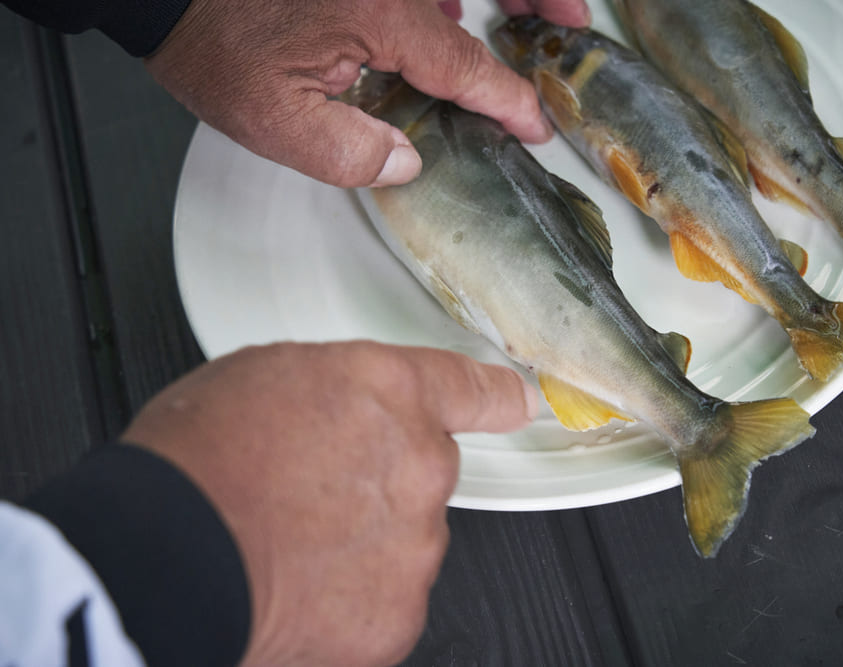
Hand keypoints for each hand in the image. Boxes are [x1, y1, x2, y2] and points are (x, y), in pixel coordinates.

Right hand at [122, 341, 537, 665]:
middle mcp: (420, 465)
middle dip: (379, 483)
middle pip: (422, 473)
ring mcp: (414, 546)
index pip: (472, 390)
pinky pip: (383, 601)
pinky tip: (295, 587)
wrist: (164, 561)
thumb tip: (339, 418)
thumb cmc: (196, 465)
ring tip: (287, 543)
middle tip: (307, 495)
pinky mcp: (395, 616)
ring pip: (403, 542)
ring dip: (362, 543)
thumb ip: (332, 394)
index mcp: (390, 394)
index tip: (518, 403)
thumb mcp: (263, 379)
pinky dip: (348, 600)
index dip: (498, 397)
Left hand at [145, 0, 589, 188]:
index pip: (466, 66)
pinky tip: (454, 10)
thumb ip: (351, 153)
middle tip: (574, 20)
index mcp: (381, 15)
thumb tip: (406, 163)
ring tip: (535, 12)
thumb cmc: (214, 43)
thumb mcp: (275, 122)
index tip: (534, 126)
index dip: (508, 100)